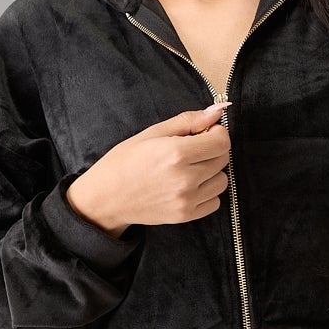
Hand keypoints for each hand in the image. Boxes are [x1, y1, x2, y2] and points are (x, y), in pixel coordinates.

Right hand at [65, 100, 231, 238]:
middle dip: (212, 150)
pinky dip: (207, 193)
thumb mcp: (152, 133)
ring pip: (222, 181)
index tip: (205, 133)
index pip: (222, 142)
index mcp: (176, 153)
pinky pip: (215, 202)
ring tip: (190, 169)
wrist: (106, 197)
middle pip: (223, 160)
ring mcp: (186, 200)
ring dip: (212, 172)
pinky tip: (189, 186)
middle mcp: (185, 179)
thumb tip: (217, 112)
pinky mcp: (185, 216)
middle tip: (192, 150)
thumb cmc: (125, 161)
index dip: (217, 134)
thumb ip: (188, 121)